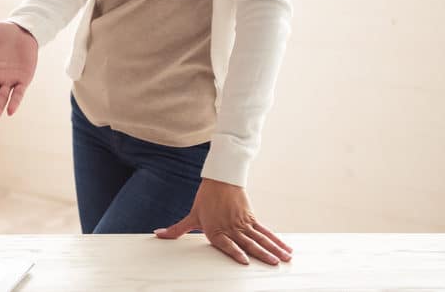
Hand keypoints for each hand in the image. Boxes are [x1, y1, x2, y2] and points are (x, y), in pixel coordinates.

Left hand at [154, 178, 292, 265]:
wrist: (220, 179)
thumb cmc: (205, 200)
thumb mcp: (191, 216)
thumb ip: (177, 229)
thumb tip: (158, 235)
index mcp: (216, 230)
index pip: (226, 244)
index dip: (235, 252)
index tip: (245, 260)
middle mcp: (231, 228)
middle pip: (248, 242)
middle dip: (261, 254)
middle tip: (274, 264)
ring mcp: (243, 223)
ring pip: (260, 238)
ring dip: (273, 249)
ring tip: (285, 259)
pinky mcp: (252, 218)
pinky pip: (265, 231)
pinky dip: (276, 240)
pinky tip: (286, 248)